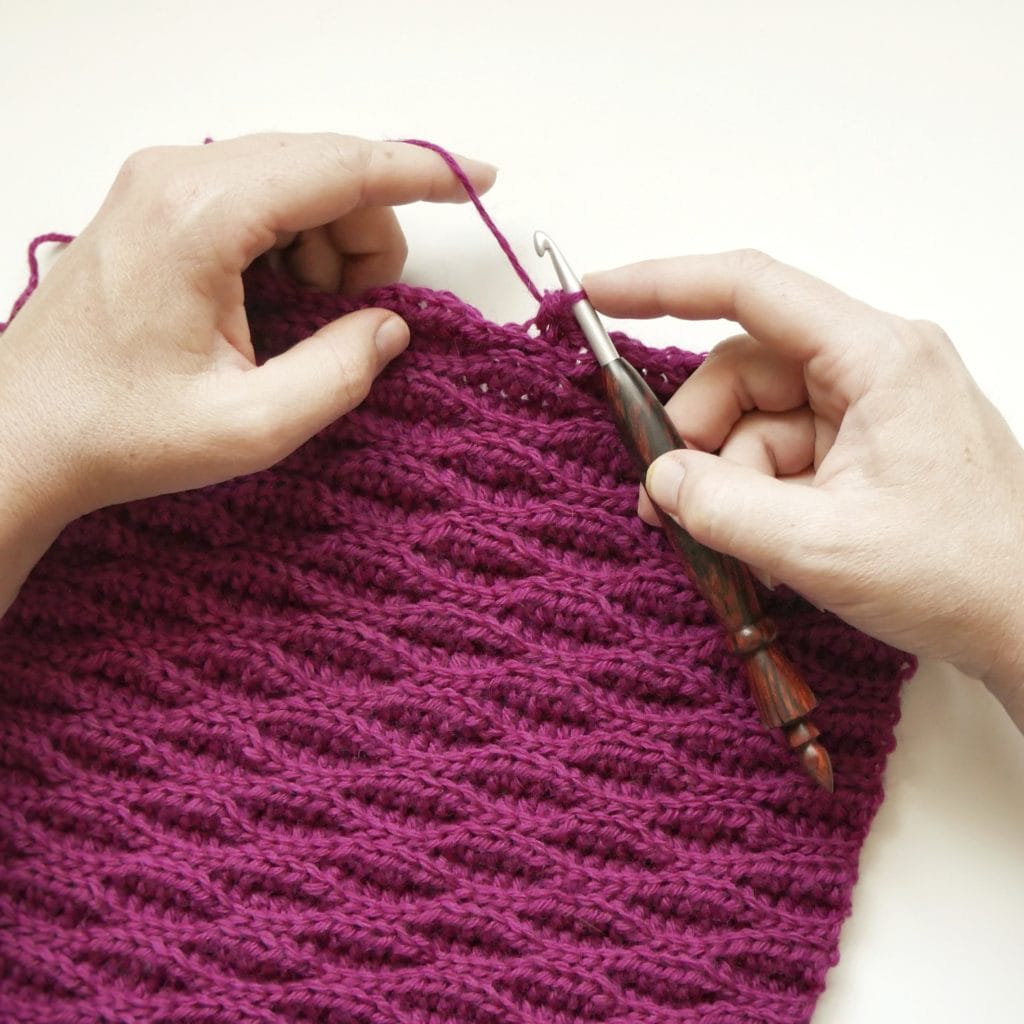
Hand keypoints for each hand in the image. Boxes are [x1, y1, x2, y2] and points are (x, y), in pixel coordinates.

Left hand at [0, 133, 494, 612]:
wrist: (22, 435)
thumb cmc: (118, 432)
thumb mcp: (251, 426)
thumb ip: (341, 373)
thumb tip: (392, 328)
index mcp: (200, 216)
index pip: (339, 167)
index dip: (420, 173)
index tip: (478, 182)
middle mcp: (176, 177)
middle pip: (323, 169)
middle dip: (370, 235)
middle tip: (365, 317)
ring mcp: (162, 185)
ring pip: (296, 182)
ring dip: (331, 246)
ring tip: (310, 324)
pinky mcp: (158, 205)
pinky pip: (260, 199)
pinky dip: (295, 247)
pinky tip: (280, 305)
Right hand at [583, 250, 1023, 723]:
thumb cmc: (962, 574)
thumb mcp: (823, 546)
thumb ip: (722, 508)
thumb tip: (659, 480)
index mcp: (876, 356)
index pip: (751, 288)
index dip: (664, 284)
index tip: (598, 295)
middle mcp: (871, 365)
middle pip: (742, 369)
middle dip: (695, 435)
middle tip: (666, 503)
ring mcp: (868, 408)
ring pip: (754, 419)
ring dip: (725, 479)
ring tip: (729, 545)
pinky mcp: (863, 448)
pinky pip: (780, 454)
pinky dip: (755, 497)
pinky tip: (763, 548)